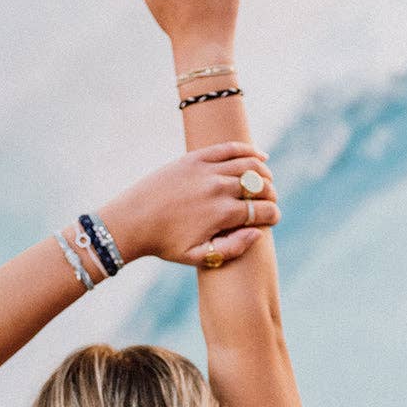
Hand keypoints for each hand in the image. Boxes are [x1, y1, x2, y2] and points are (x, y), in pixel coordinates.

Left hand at [101, 142, 279, 268]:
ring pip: (249, 165)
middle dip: (271, 195)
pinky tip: (260, 156)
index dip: (273, 216)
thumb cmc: (165, 243)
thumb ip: (231, 249)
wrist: (132, 220)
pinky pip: (230, 148)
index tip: (273, 219)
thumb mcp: (197, 257)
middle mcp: (218, 189)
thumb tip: (257, 233)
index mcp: (221, 215)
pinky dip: (249, 151)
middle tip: (269, 202)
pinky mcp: (196, 158)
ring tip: (267, 181)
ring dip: (265, 173)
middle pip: (259, 186)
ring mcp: (207, 170)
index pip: (262, 211)